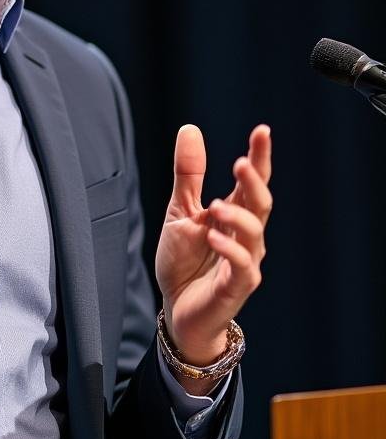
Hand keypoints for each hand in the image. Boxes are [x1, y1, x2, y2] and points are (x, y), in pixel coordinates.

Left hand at [154, 124, 271, 381]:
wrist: (176, 310)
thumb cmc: (183, 261)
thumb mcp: (180, 210)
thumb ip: (188, 174)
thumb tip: (190, 129)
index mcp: (233, 214)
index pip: (251, 182)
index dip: (260, 157)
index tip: (262, 131)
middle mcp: (245, 235)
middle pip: (260, 203)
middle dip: (255, 182)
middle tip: (242, 162)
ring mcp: (245, 260)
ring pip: (255, 233)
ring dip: (237, 216)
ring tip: (215, 205)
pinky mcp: (237, 286)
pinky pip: (242, 266)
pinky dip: (230, 250)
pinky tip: (213, 236)